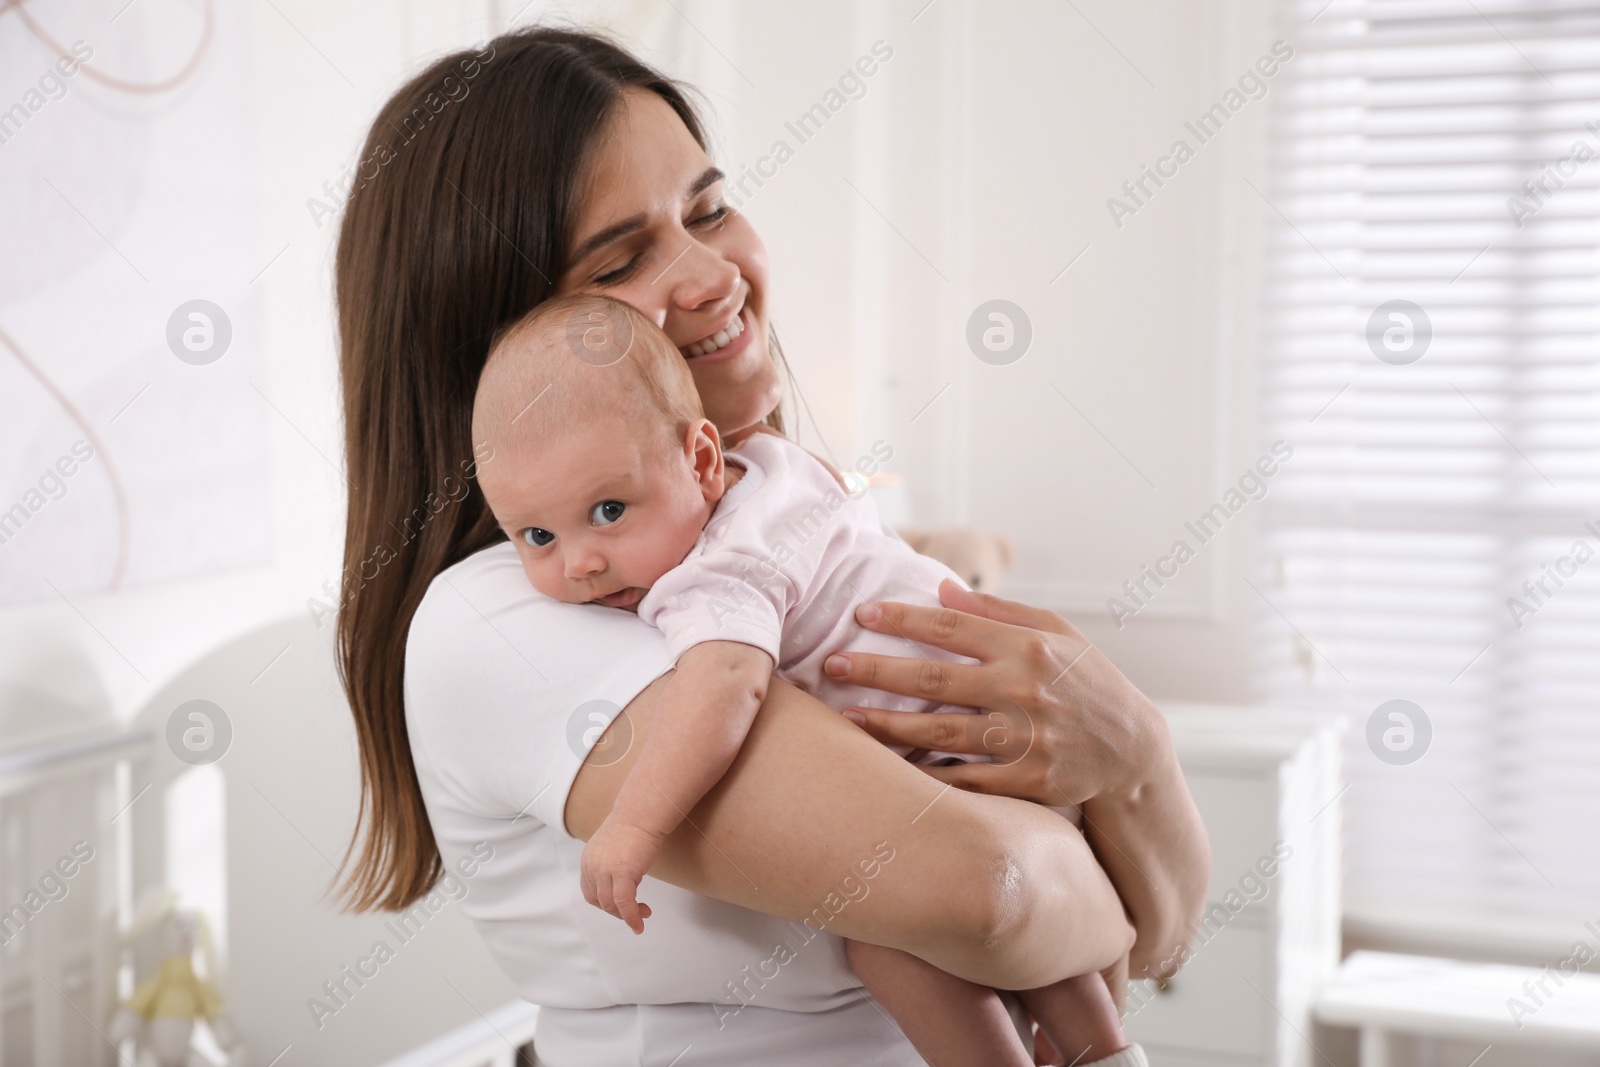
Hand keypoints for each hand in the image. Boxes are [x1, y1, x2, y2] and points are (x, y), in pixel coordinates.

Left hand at [580, 816, 662, 933]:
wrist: (642, 813)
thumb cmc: (634, 826)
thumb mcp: (614, 848)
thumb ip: (612, 865)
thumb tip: (626, 883)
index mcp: (588, 860)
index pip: (590, 892)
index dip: (605, 903)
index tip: (621, 906)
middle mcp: (591, 866)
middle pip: (599, 901)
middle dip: (618, 912)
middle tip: (636, 913)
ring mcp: (604, 870)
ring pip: (610, 905)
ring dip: (627, 915)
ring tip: (643, 914)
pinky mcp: (621, 873)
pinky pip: (624, 903)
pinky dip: (631, 917)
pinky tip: (639, 924)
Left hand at [824, 579, 1171, 806]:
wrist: (1132, 753)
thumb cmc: (1089, 684)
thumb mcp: (1057, 634)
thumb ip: (999, 612)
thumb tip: (940, 588)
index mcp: (1025, 647)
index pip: (950, 625)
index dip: (901, 617)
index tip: (862, 614)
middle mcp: (1021, 690)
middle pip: (932, 677)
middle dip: (877, 669)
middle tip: (833, 664)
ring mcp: (1022, 738)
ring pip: (938, 731)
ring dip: (887, 724)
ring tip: (847, 717)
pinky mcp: (1024, 782)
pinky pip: (961, 780)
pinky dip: (924, 775)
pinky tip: (888, 768)